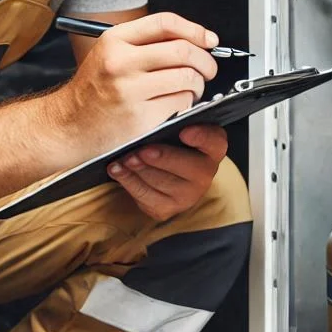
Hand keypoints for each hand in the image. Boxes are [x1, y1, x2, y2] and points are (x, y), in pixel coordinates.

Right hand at [46, 12, 219, 172]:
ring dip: (198, 84)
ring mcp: (130, 90)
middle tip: (208, 68)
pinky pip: (181, 103)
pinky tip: (176, 104)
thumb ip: (145, 43)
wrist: (68, 125)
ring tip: (191, 88)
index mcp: (115, 40)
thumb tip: (194, 39)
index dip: (195, 30)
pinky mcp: (140, 117)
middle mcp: (121, 62)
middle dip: (205, 60)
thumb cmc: (93, 90)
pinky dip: (186, 103)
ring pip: (187, 78)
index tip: (209, 40)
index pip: (166, 23)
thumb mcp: (109, 53)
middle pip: (183, 51)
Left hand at [107, 125, 227, 219]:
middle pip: (186, 166)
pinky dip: (128, 181)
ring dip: (140, 169)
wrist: (168, 172)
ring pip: (161, 182)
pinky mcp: (167, 208)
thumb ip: (174, 122)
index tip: (183, 132)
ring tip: (124, 158)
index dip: (200, 136)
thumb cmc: (173, 143)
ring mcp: (188, 195)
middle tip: (141, 151)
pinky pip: (145, 196)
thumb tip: (153, 123)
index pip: (214, 141)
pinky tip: (117, 170)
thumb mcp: (179, 127)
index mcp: (212, 148)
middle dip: (161, 158)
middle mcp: (206, 174)